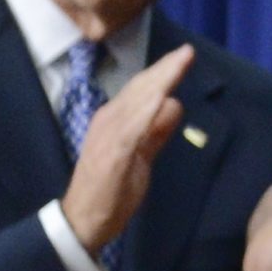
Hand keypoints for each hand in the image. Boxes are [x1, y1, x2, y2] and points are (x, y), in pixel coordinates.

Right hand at [60, 46, 197, 254]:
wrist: (83, 219)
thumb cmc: (111, 191)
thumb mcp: (141, 156)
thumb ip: (157, 132)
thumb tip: (174, 105)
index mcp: (115, 119)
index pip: (142, 90)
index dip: (163, 72)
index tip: (183, 56)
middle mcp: (109, 120)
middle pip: (141, 88)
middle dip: (166, 69)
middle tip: (187, 51)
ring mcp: (109, 134)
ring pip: (138, 100)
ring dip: (160, 80)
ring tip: (179, 62)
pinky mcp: (113, 152)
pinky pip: (133, 127)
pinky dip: (147, 111)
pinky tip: (163, 97)